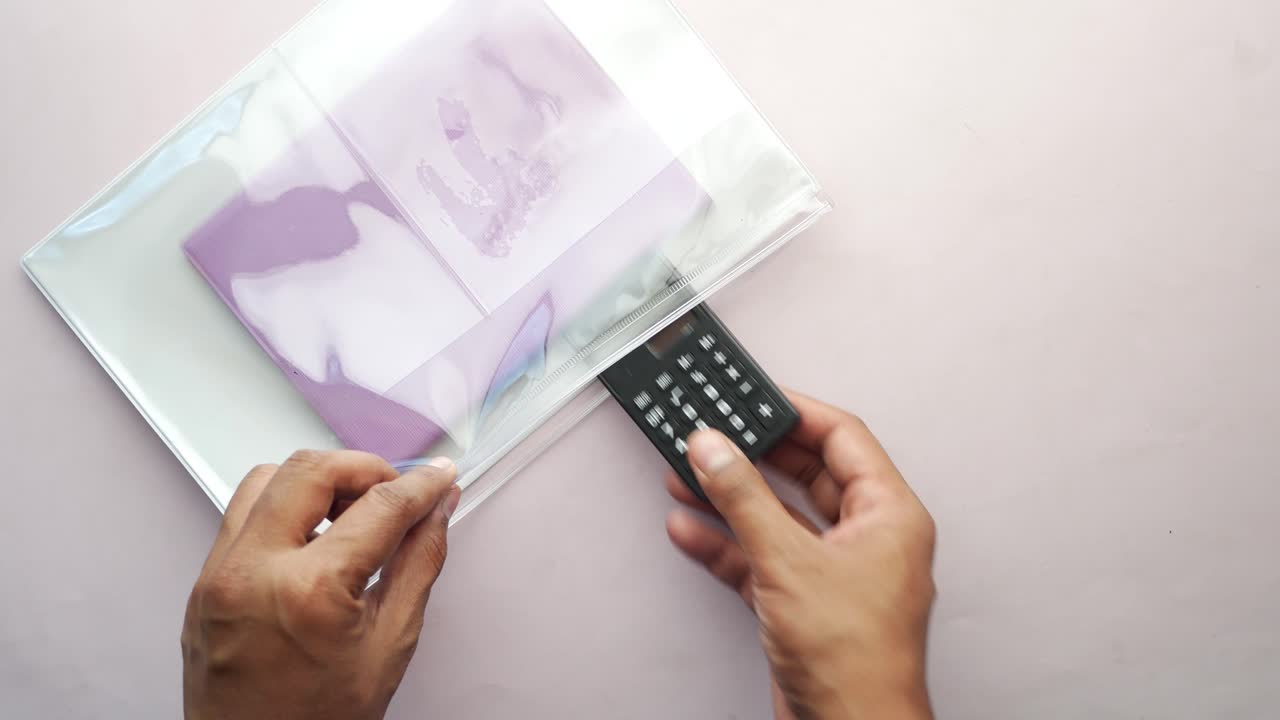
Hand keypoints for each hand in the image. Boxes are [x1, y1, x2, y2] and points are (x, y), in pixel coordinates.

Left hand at [182, 450, 460, 719]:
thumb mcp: (390, 644)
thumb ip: (418, 564)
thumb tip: (435, 512)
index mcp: (308, 592)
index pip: (378, 507)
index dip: (419, 485)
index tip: (437, 477)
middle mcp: (253, 572)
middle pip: (312, 470)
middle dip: (364, 468)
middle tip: (396, 490)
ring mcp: (219, 576)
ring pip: (267, 479)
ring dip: (316, 481)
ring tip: (351, 511)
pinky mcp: (203, 583)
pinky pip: (241, 515)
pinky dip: (282, 508)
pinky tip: (313, 536)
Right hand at [666, 392, 935, 719]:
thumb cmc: (855, 660)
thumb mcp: (788, 561)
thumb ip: (744, 498)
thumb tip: (714, 449)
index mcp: (888, 515)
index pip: (843, 438)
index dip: (797, 412)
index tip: (757, 396)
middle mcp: (866, 537)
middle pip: (806, 474)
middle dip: (754, 456)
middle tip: (716, 433)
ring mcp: (834, 571)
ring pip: (777, 516)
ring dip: (731, 498)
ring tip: (688, 474)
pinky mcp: (804, 602)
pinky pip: (761, 557)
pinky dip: (725, 543)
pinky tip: (690, 528)